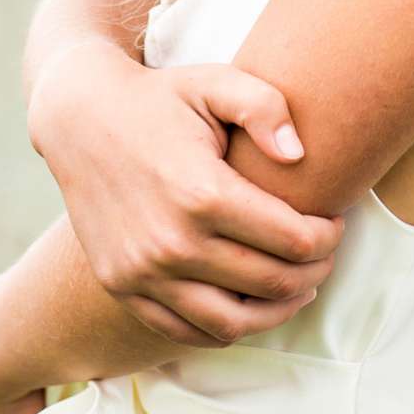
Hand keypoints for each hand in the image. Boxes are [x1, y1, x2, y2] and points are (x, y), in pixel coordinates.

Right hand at [29, 44, 343, 345]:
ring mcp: (142, 272)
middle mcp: (171, 242)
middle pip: (271, 283)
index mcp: (202, 193)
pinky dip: (227, 327)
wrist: (79, 119)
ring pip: (233, 323)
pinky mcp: (123, 288)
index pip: (292, 239)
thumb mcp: (214, 82)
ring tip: (297, 286)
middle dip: (314, 271)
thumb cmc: (160, 98)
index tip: (335, 224)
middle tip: (325, 254)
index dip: (328, 237)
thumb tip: (299, 155)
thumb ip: (265, 107)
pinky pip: (187, 332)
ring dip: (278, 311)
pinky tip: (249, 303)